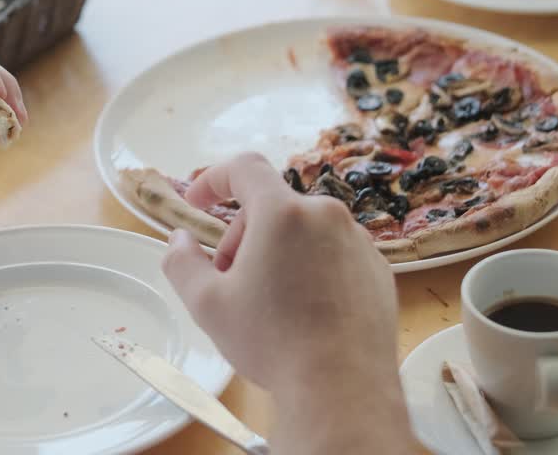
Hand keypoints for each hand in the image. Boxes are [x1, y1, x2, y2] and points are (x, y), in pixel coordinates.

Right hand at [160, 153, 398, 393]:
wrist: (342, 389)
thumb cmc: (272, 343)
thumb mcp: (207, 304)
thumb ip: (182, 261)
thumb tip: (180, 240)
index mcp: (283, 213)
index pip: (244, 168)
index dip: (213, 179)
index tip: (198, 202)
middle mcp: (326, 215)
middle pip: (272, 207)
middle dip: (243, 236)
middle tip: (228, 281)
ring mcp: (358, 241)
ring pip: (304, 231)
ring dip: (278, 253)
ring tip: (268, 302)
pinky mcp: (378, 269)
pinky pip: (335, 254)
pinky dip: (312, 269)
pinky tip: (304, 312)